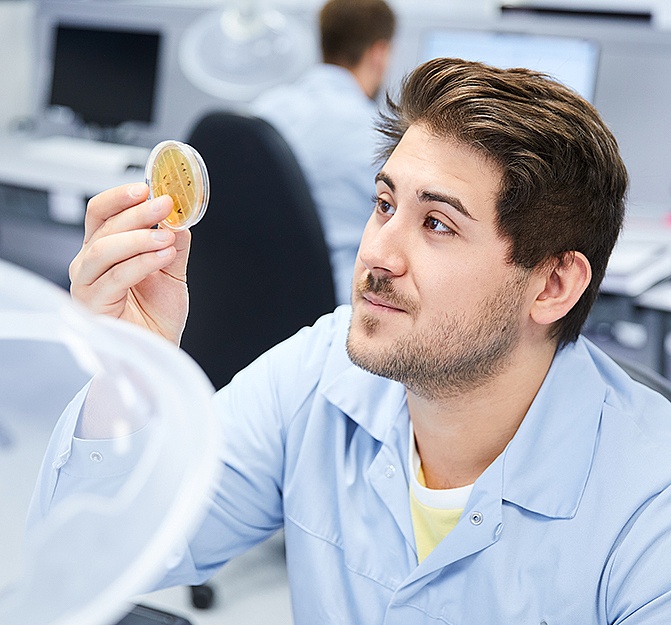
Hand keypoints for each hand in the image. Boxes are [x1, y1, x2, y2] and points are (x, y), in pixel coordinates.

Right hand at [69, 183, 189, 344]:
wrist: (158, 351)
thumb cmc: (158, 316)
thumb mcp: (172, 273)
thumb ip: (173, 246)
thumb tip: (180, 218)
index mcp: (105, 250)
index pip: (102, 213)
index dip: (120, 197)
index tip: (147, 188)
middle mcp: (90, 264)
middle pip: (103, 227)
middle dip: (136, 212)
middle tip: (164, 204)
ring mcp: (88, 284)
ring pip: (105, 249)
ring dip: (140, 237)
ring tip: (167, 237)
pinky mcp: (93, 305)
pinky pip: (116, 276)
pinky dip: (142, 262)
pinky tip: (163, 256)